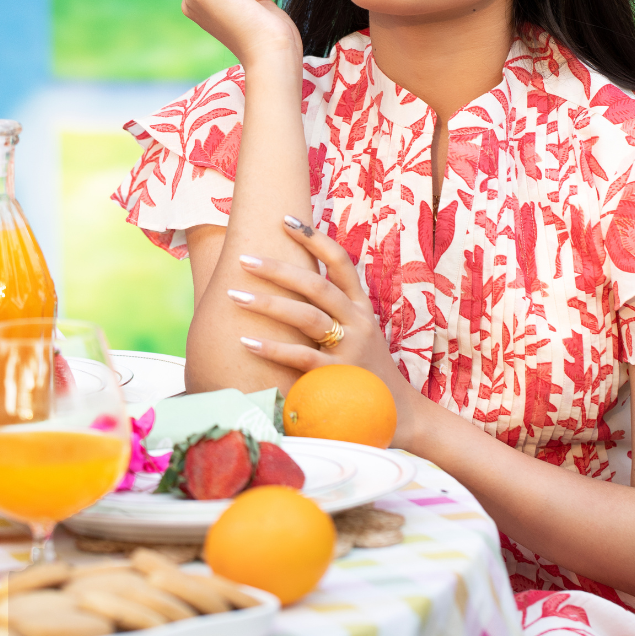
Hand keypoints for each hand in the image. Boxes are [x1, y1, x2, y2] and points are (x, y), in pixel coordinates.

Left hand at [227, 215, 419, 444]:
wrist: (400, 415)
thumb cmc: (367, 371)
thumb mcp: (360, 333)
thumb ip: (334, 312)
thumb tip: (293, 286)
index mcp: (363, 307)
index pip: (342, 263)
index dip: (315, 239)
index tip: (285, 220)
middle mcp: (359, 322)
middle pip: (316, 285)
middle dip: (278, 269)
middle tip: (244, 258)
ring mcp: (350, 349)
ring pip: (307, 316)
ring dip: (268, 303)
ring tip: (234, 295)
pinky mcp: (339, 377)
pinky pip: (301, 357)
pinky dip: (272, 348)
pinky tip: (246, 342)